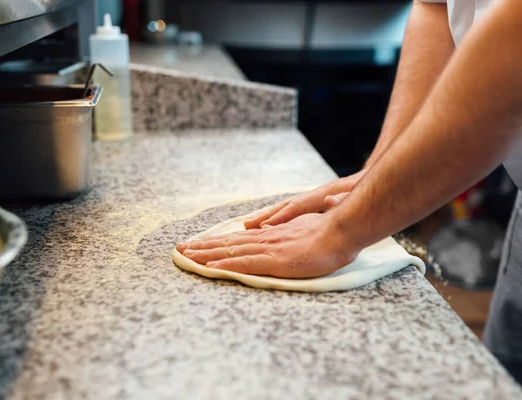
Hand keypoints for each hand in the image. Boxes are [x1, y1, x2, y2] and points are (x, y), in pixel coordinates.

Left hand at [177, 213, 358, 277]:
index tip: (198, 244)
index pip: (237, 239)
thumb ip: (287, 233)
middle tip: (180, 249)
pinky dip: (223, 264)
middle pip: (227, 243)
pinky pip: (244, 263)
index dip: (216, 242)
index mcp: (271, 235)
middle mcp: (265, 239)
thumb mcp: (304, 230)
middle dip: (202, 247)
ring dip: (205, 254)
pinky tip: (209, 266)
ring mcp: (268, 249)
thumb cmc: (329, 231)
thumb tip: (272, 234)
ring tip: (185, 256)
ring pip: (229, 251)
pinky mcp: (274, 260)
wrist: (341, 231)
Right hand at [243, 169, 366, 228]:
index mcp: (324, 194)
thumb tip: (331, 200)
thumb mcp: (360, 193)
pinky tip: (267, 227)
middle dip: (266, 215)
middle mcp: (315, 195)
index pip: (298, 206)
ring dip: (267, 216)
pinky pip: (291, 212)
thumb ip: (345, 198)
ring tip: (248, 226)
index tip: (265, 226)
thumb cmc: (367, 189)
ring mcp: (314, 199)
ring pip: (286, 208)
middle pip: (286, 205)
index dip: (282, 216)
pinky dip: (278, 218)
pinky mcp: (316, 204)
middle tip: (246, 226)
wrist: (372, 176)